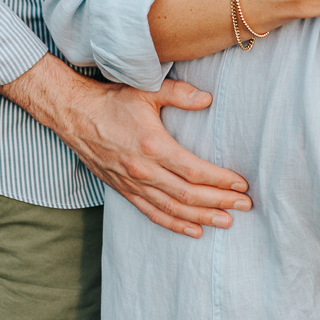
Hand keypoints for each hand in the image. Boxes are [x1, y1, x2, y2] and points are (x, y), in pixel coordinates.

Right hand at [1, 56, 250, 238]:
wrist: (74, 114)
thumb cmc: (112, 100)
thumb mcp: (147, 89)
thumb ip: (179, 94)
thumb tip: (208, 99)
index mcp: (153, 145)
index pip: (195, 171)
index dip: (221, 180)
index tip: (241, 184)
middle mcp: (143, 170)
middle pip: (189, 194)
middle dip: (220, 201)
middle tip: (245, 206)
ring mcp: (133, 184)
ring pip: (173, 209)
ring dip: (202, 217)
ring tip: (227, 221)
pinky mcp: (124, 190)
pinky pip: (152, 213)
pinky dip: (174, 224)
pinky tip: (193, 230)